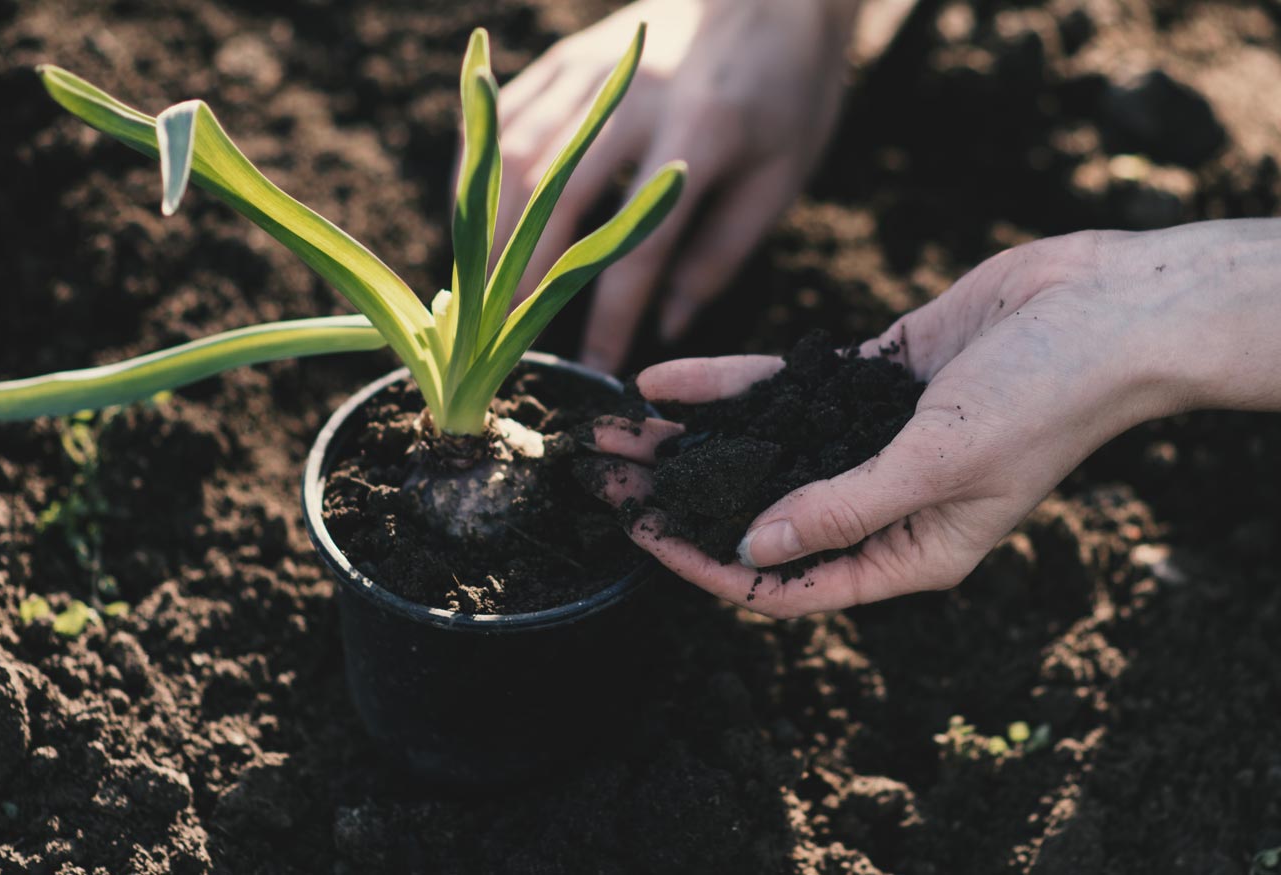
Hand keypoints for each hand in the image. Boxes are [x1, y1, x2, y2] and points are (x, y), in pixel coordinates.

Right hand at [493, 0, 858, 372]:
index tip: (595, 370)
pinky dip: (477, 177)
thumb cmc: (787, 92)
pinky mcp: (563, 57)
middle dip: (524, 278)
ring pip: (515, 158)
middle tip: (508, 341)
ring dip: (489, 232)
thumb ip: (721, 254)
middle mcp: (634, 94)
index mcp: (703, 129)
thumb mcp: (781, 178)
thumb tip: (667, 325)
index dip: (612, 316)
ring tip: (480, 293)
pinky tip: (474, 224)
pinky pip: (502, 121)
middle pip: (556, 197)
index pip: (639, 244)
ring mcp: (589, 68)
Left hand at [589, 221, 1280, 616]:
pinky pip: (781, 389)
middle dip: (677, 499)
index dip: (709, 568)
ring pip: (758, 451)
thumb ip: (843, 507)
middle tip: (599, 481)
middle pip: (755, 513)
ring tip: (609, 433)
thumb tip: (751, 546)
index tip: (643, 539)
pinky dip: (724, 386)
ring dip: (686, 443)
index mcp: (906, 552)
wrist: (1108, 308)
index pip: (786, 581)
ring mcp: (871, 439)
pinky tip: (660, 381)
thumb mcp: (940, 463)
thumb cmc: (1047, 398)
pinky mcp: (871, 380)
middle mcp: (879, 503)